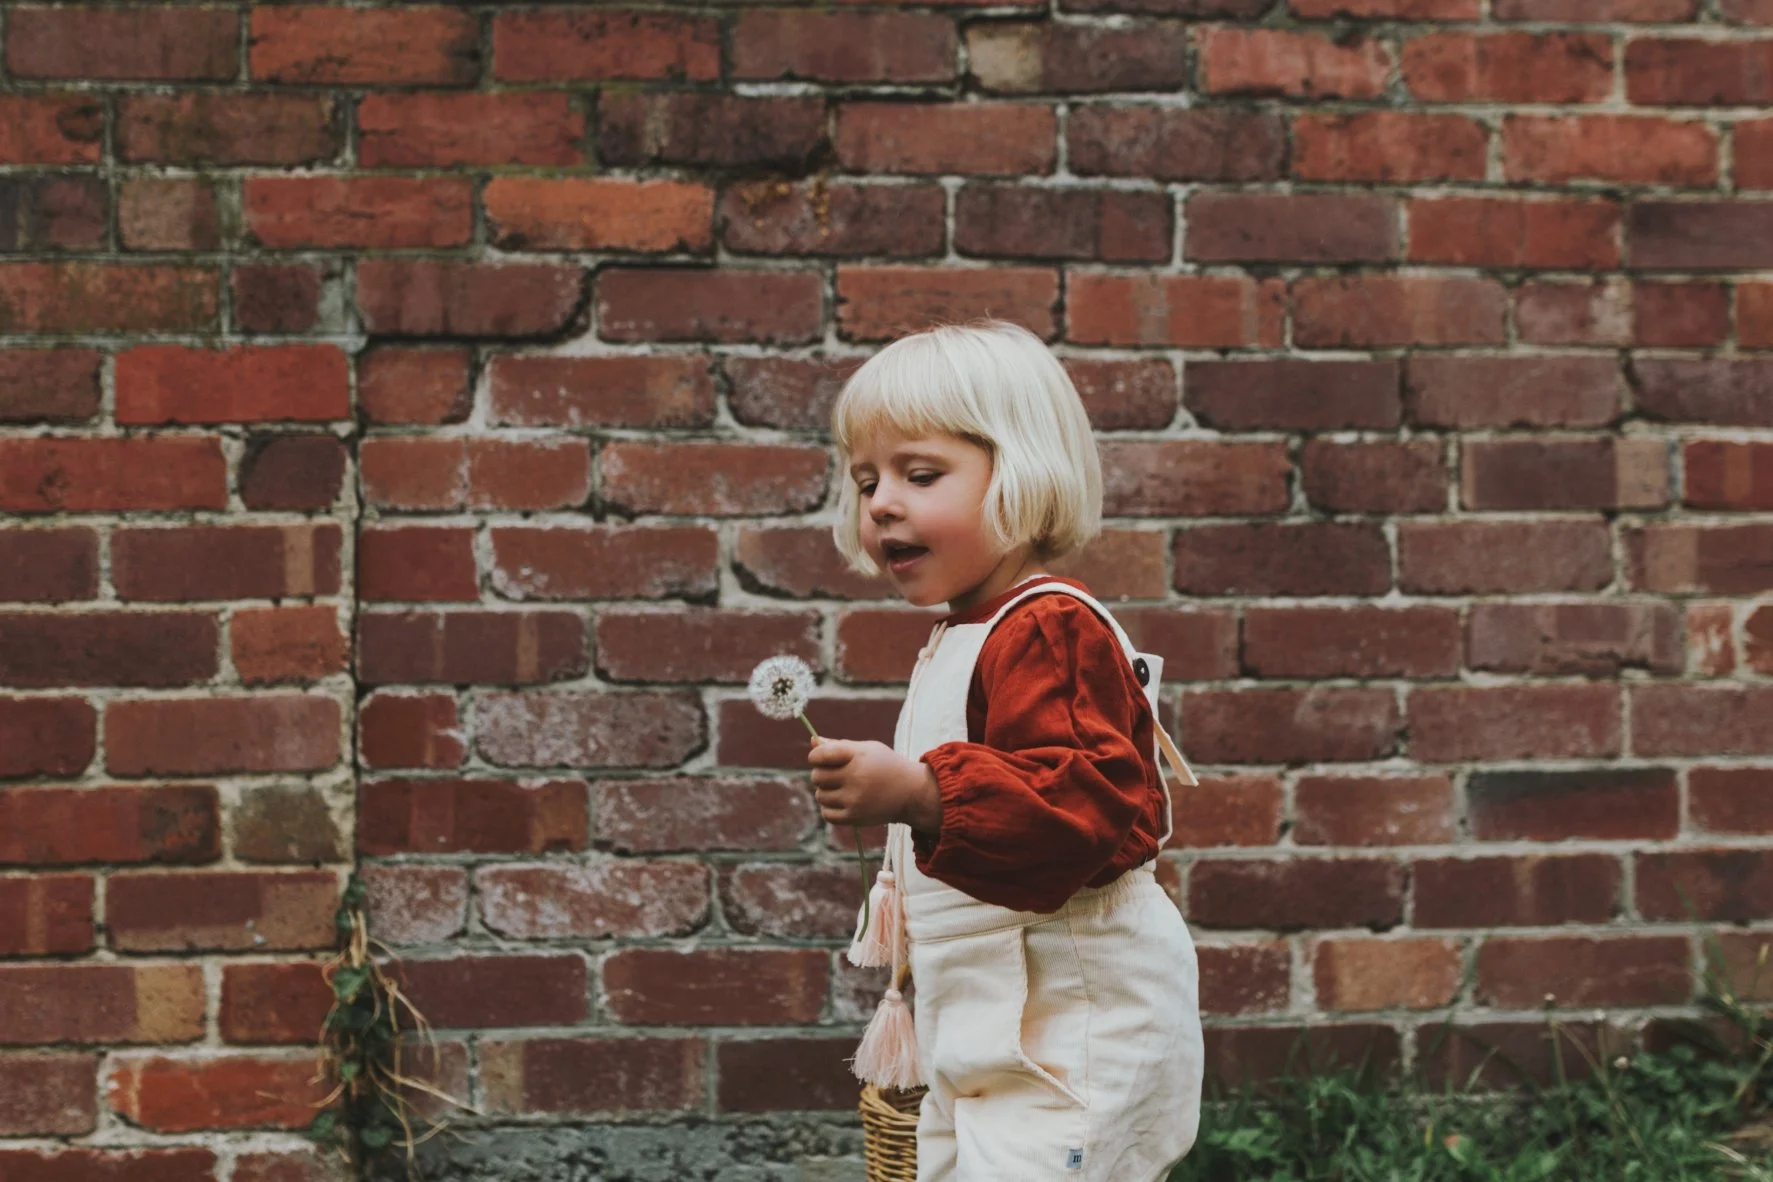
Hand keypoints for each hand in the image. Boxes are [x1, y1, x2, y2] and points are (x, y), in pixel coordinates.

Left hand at [808, 737, 941, 831]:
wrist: (911, 792)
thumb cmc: (885, 766)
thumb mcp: (867, 749)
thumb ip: (839, 745)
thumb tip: (813, 741)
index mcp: (858, 756)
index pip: (820, 755)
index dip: (815, 757)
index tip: (820, 759)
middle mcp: (856, 777)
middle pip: (817, 776)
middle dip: (822, 774)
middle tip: (835, 775)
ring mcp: (855, 799)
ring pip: (820, 796)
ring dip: (826, 792)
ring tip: (842, 789)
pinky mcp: (855, 817)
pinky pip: (826, 814)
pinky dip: (830, 809)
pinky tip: (842, 802)